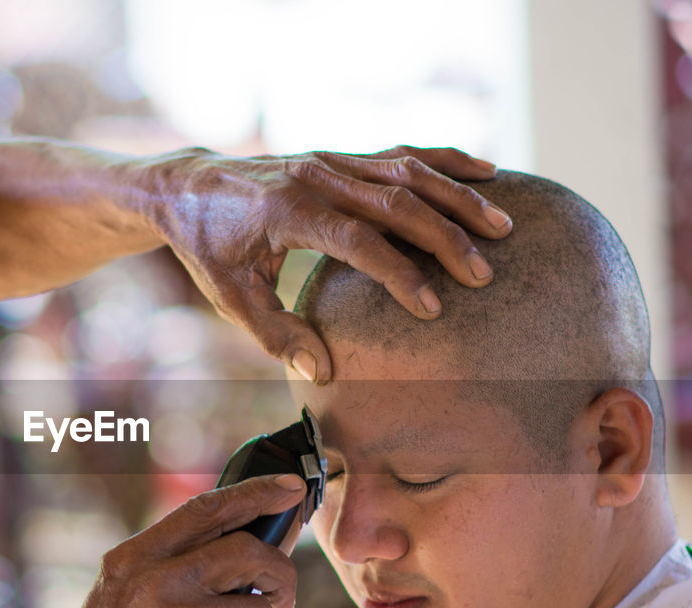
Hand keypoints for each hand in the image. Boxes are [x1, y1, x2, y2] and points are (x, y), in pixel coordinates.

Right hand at [28, 473, 305, 607]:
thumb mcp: (121, 593)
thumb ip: (169, 566)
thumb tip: (245, 549)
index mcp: (137, 556)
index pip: (208, 509)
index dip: (256, 493)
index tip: (290, 489)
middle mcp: (160, 580)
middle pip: (251, 553)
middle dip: (281, 574)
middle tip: (283, 598)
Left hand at [147, 144, 512, 382]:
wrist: (190, 186)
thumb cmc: (210, 247)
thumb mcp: (230, 298)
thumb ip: (276, 334)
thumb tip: (323, 372)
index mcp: (286, 210)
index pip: (356, 240)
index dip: (398, 273)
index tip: (432, 309)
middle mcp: (315, 175)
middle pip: (395, 201)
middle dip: (445, 236)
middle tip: (484, 274)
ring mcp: (332, 160)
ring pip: (407, 170)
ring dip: (458, 196)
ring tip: (502, 227)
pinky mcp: (342, 157)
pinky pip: (402, 152)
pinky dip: (446, 160)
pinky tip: (487, 172)